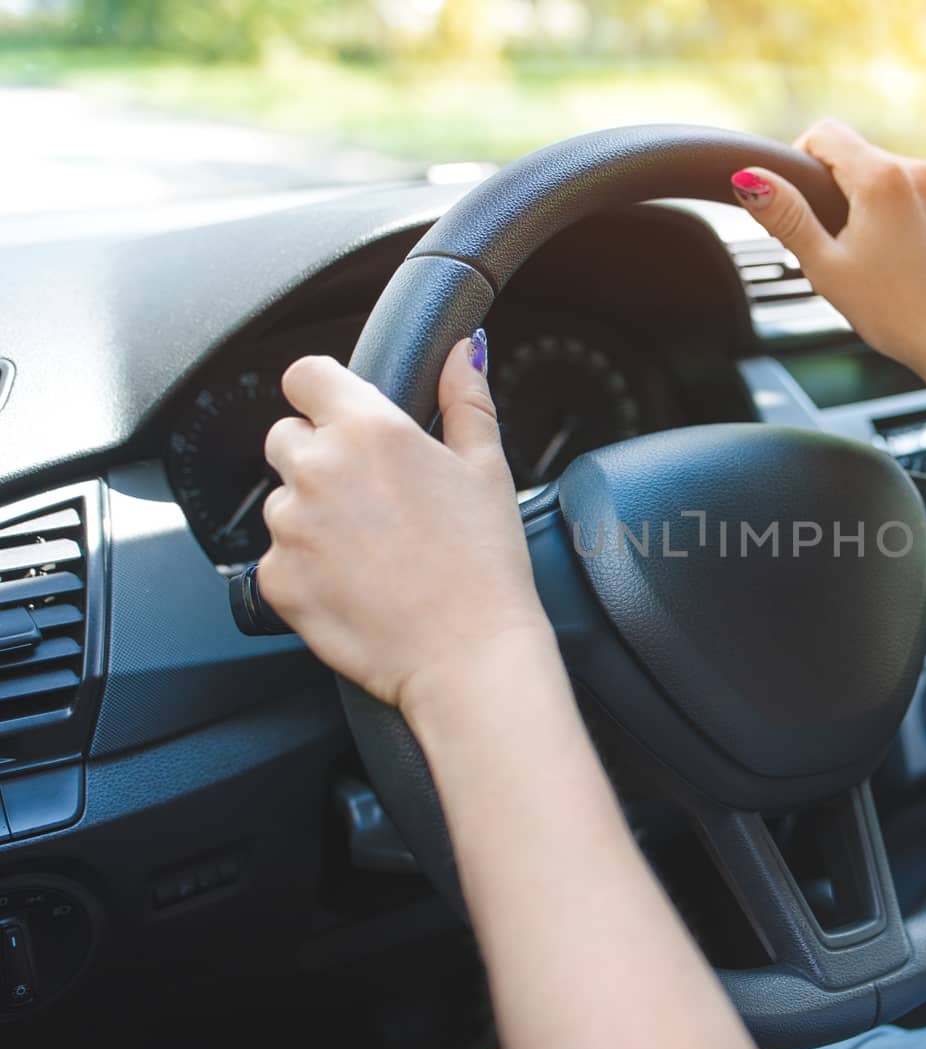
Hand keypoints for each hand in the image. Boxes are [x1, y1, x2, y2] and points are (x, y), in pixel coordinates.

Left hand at [257, 332, 550, 713]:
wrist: (469, 655)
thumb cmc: (486, 564)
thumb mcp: (487, 469)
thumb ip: (466, 399)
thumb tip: (464, 350)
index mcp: (369, 430)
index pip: (305, 375)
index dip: (324, 393)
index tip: (342, 416)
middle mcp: (318, 469)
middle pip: (286, 437)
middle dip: (319, 457)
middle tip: (374, 499)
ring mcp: (289, 527)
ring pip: (282, 501)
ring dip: (312, 516)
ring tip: (372, 550)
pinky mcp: (275, 579)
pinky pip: (278, 557)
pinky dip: (307, 568)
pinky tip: (357, 584)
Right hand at [731, 119, 925, 377]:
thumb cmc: (890, 310)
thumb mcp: (826, 266)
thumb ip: (787, 217)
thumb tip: (750, 178)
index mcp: (881, 179)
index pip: (826, 134)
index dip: (803, 158)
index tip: (804, 198)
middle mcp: (920, 172)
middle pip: (862, 159)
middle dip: (843, 191)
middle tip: (840, 244)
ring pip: (896, 179)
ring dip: (879, 204)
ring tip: (878, 256)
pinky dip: (912, 217)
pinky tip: (909, 258)